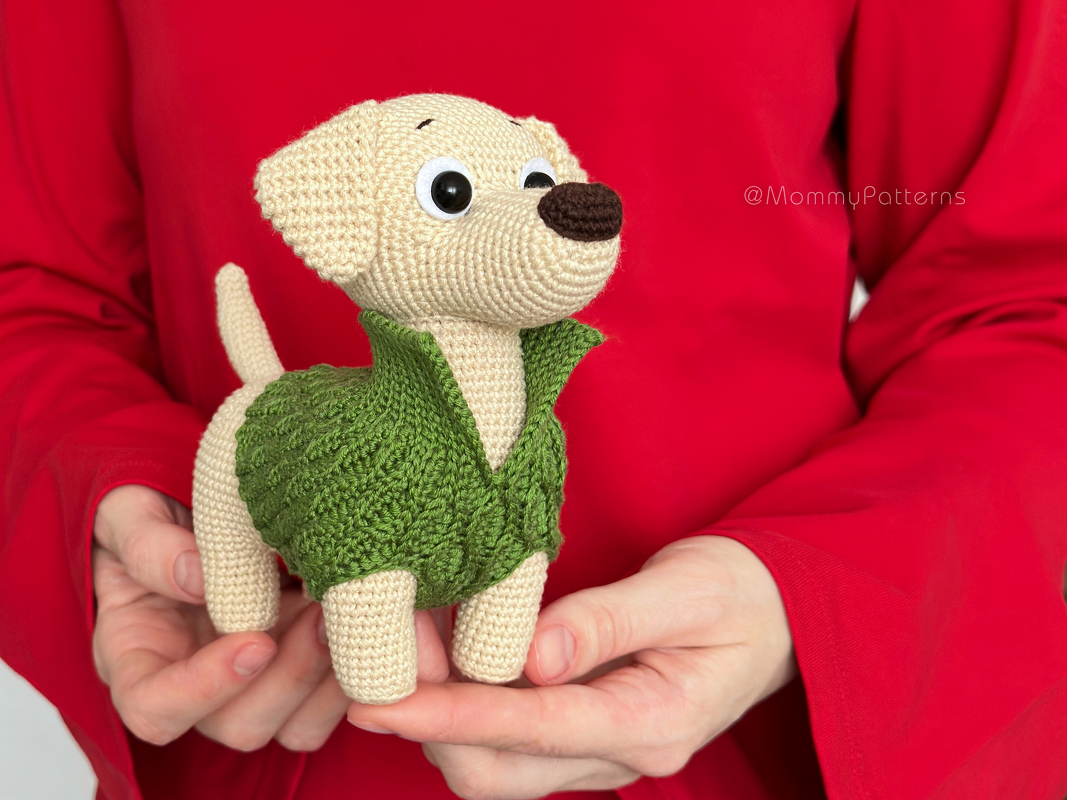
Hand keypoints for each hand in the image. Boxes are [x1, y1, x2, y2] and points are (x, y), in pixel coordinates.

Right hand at [91, 484, 348, 750]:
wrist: (200, 514)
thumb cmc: (153, 524)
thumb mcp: (131, 516)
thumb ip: (149, 545)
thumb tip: (194, 577)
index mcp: (140, 660)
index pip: (155, 707)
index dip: (204, 689)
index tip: (254, 641)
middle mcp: (197, 690)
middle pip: (238, 724)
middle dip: (288, 675)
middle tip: (321, 613)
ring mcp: (252, 691)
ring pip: (293, 725)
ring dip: (326, 676)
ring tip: (345, 611)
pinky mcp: (301, 681)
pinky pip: (330, 707)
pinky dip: (354, 674)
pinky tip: (368, 621)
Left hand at [348, 536, 796, 799]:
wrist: (776, 614)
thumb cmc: (739, 593)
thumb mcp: (688, 590)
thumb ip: (609, 621)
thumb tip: (530, 655)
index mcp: (654, 722)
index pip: (534, 729)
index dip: (453, 714)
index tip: (381, 702)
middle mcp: (621, 755)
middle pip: (497, 772)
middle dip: (430, 720)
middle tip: (385, 649)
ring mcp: (601, 753)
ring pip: (494, 766)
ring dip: (441, 714)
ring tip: (409, 641)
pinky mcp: (584, 735)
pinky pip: (509, 739)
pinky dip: (466, 703)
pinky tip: (447, 649)